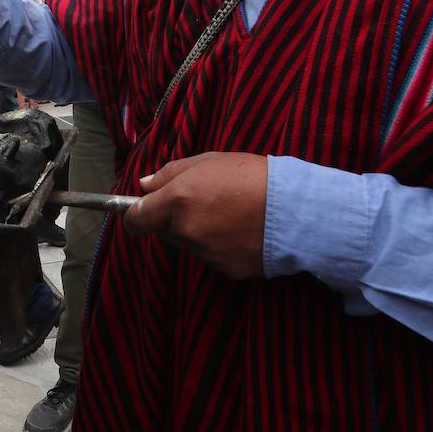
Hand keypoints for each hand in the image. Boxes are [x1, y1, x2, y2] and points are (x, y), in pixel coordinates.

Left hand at [123, 152, 267, 279]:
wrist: (296, 209)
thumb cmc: (253, 176)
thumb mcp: (209, 161)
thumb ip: (170, 173)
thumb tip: (144, 186)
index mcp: (177, 200)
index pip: (136, 220)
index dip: (136, 216)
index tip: (141, 212)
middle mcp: (187, 231)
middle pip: (165, 232)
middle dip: (175, 220)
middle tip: (204, 203)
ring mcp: (206, 254)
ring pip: (190, 245)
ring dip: (199, 233)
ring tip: (230, 214)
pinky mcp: (226, 270)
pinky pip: (212, 258)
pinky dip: (221, 248)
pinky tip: (242, 232)